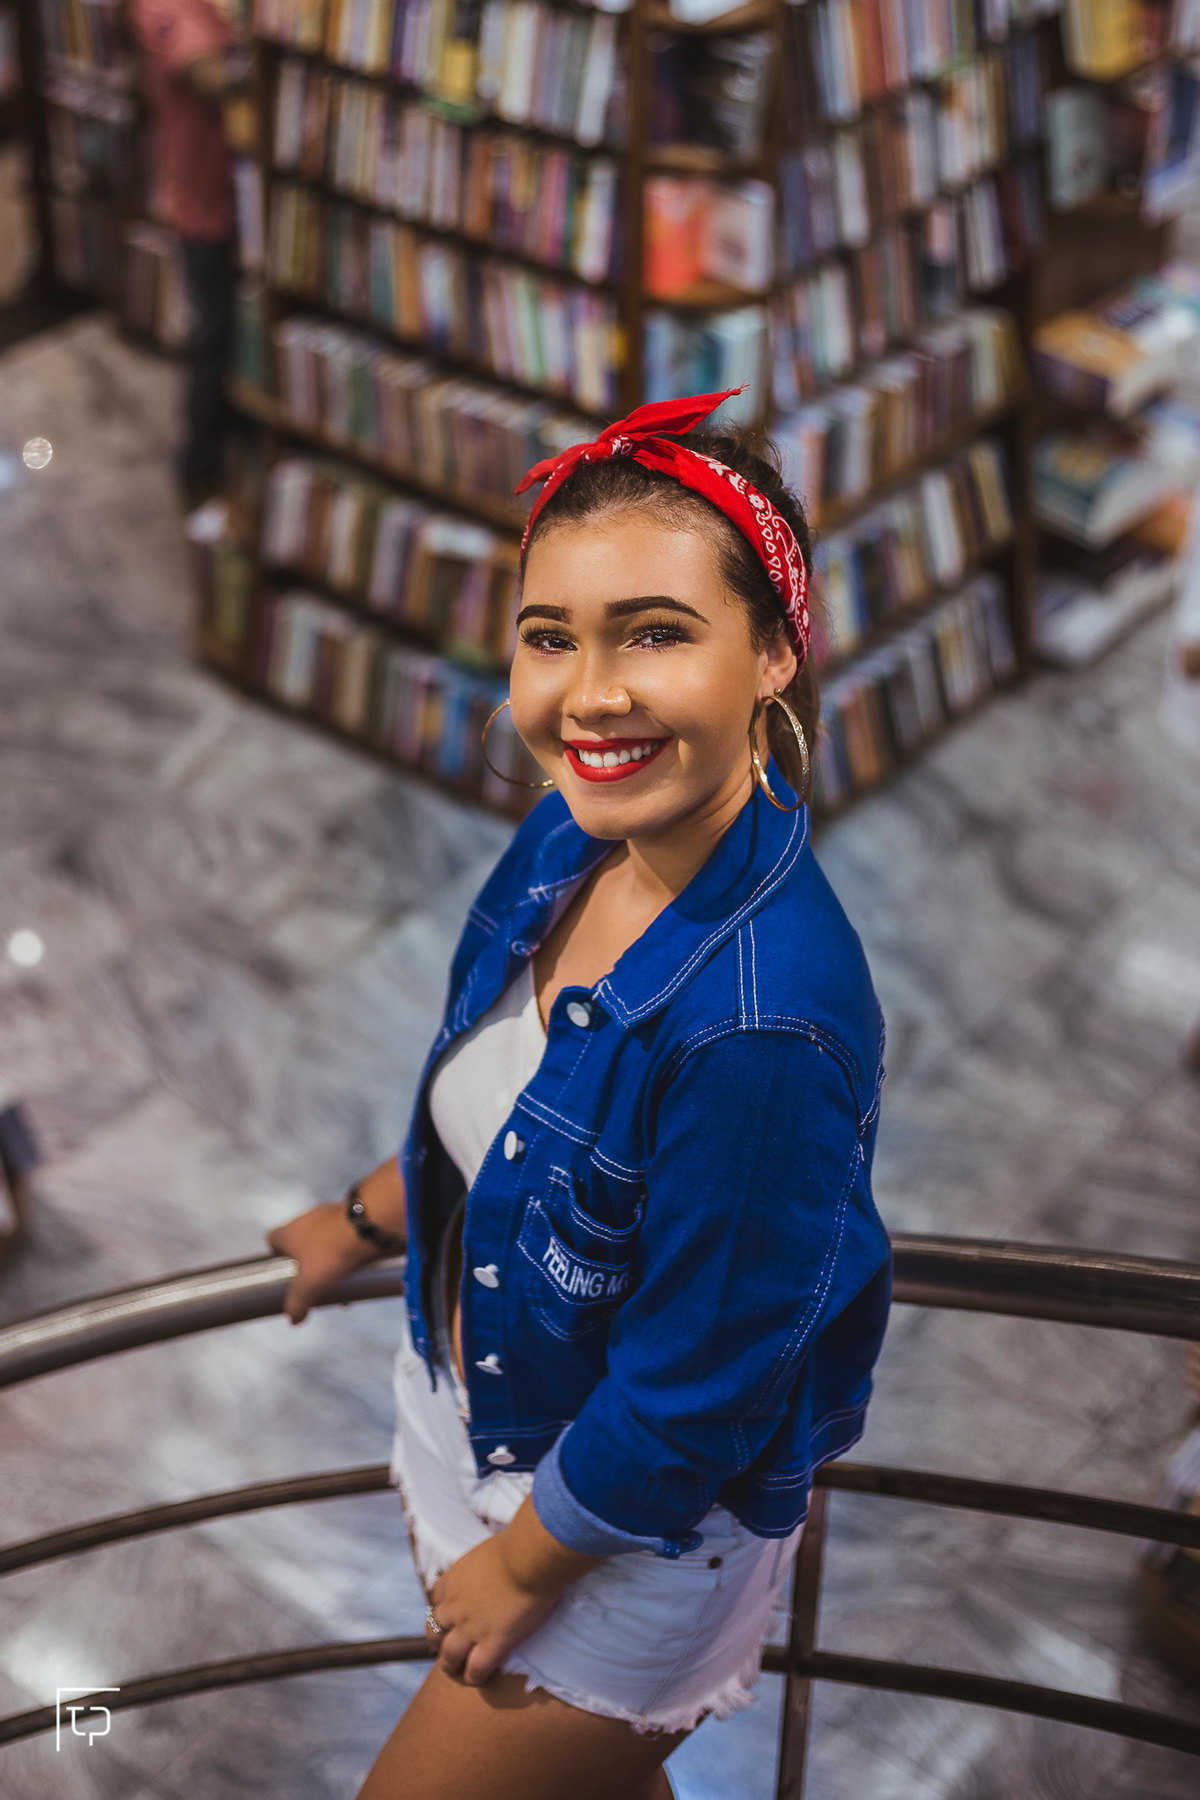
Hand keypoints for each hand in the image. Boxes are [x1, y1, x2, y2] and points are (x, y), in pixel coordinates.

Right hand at [266, 1200, 381, 1324]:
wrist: (369, 1227)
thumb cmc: (332, 1252)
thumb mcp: (309, 1284)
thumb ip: (297, 1303)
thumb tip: (293, 1319)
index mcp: (290, 1232)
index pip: (273, 1240)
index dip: (276, 1257)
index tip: (286, 1273)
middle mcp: (308, 1219)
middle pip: (301, 1245)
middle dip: (309, 1267)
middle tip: (316, 1284)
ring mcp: (330, 1216)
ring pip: (325, 1244)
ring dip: (330, 1263)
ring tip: (341, 1284)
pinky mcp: (352, 1217)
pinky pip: (346, 1239)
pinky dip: (348, 1254)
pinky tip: (358, 1272)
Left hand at [426, 1533, 562, 1686]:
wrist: (528, 1559)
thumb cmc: (517, 1546)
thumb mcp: (489, 1550)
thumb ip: (485, 1563)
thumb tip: (498, 1560)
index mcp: (453, 1579)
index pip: (435, 1598)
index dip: (441, 1609)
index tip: (449, 1614)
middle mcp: (454, 1606)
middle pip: (434, 1629)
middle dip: (437, 1640)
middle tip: (443, 1647)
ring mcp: (470, 1628)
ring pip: (449, 1656)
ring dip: (450, 1664)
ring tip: (455, 1669)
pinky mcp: (491, 1645)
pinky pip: (476, 1669)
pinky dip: (474, 1676)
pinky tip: (479, 1678)